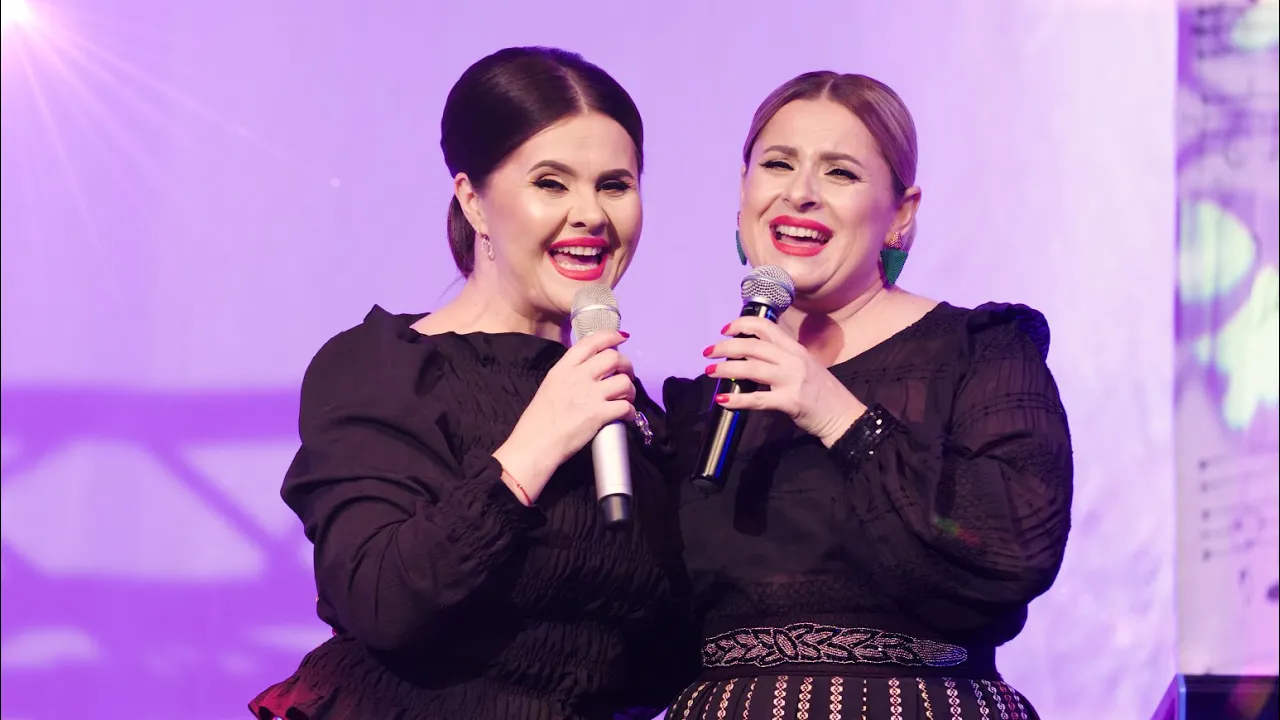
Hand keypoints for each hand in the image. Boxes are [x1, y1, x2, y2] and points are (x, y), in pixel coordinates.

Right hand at [493, 331, 635, 502]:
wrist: (535, 444)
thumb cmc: (538, 421)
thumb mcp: (549, 387)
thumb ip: (568, 377)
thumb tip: (587, 375)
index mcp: (563, 368)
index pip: (590, 342)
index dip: (610, 336)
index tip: (622, 338)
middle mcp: (578, 376)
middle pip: (613, 358)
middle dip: (626, 364)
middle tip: (627, 374)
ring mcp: (590, 394)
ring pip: (623, 381)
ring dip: (630, 389)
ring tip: (627, 397)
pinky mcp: (599, 414)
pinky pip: (626, 406)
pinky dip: (630, 411)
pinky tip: (626, 416)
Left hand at [703, 317, 866, 446]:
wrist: (843, 416)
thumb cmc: (822, 393)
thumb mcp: (805, 366)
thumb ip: (782, 359)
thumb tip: (752, 356)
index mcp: (796, 349)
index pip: (766, 327)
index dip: (742, 324)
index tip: (725, 329)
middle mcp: (793, 360)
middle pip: (753, 346)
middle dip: (726, 347)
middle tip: (708, 352)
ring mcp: (792, 380)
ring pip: (751, 368)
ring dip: (725, 369)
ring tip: (709, 371)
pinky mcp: (790, 402)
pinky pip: (758, 399)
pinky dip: (737, 400)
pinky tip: (722, 401)